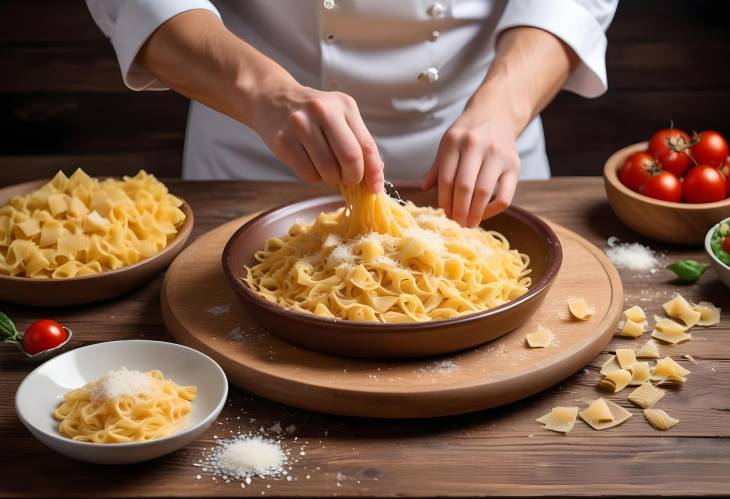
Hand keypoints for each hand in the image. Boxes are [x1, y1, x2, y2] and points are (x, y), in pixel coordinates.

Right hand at [251, 82, 383, 192]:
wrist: (271, 99)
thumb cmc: (312, 114)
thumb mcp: (339, 117)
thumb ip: (358, 142)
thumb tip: (375, 176)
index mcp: (344, 105)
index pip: (366, 145)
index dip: (374, 172)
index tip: (374, 189)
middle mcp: (323, 111)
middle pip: (350, 158)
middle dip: (353, 178)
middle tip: (348, 180)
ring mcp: (301, 125)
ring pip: (329, 171)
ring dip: (332, 180)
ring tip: (327, 169)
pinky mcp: (284, 141)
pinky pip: (308, 175)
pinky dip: (314, 177)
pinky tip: (309, 163)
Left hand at [423, 114, 519, 226]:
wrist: (496, 115)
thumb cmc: (467, 135)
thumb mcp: (447, 144)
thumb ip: (437, 167)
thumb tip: (423, 188)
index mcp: (455, 141)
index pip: (446, 179)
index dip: (443, 202)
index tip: (443, 216)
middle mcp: (476, 145)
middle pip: (464, 187)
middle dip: (458, 211)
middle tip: (456, 225)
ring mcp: (498, 155)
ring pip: (484, 192)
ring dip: (474, 213)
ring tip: (468, 224)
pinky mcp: (515, 165)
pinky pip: (505, 195)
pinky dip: (494, 210)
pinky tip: (485, 214)